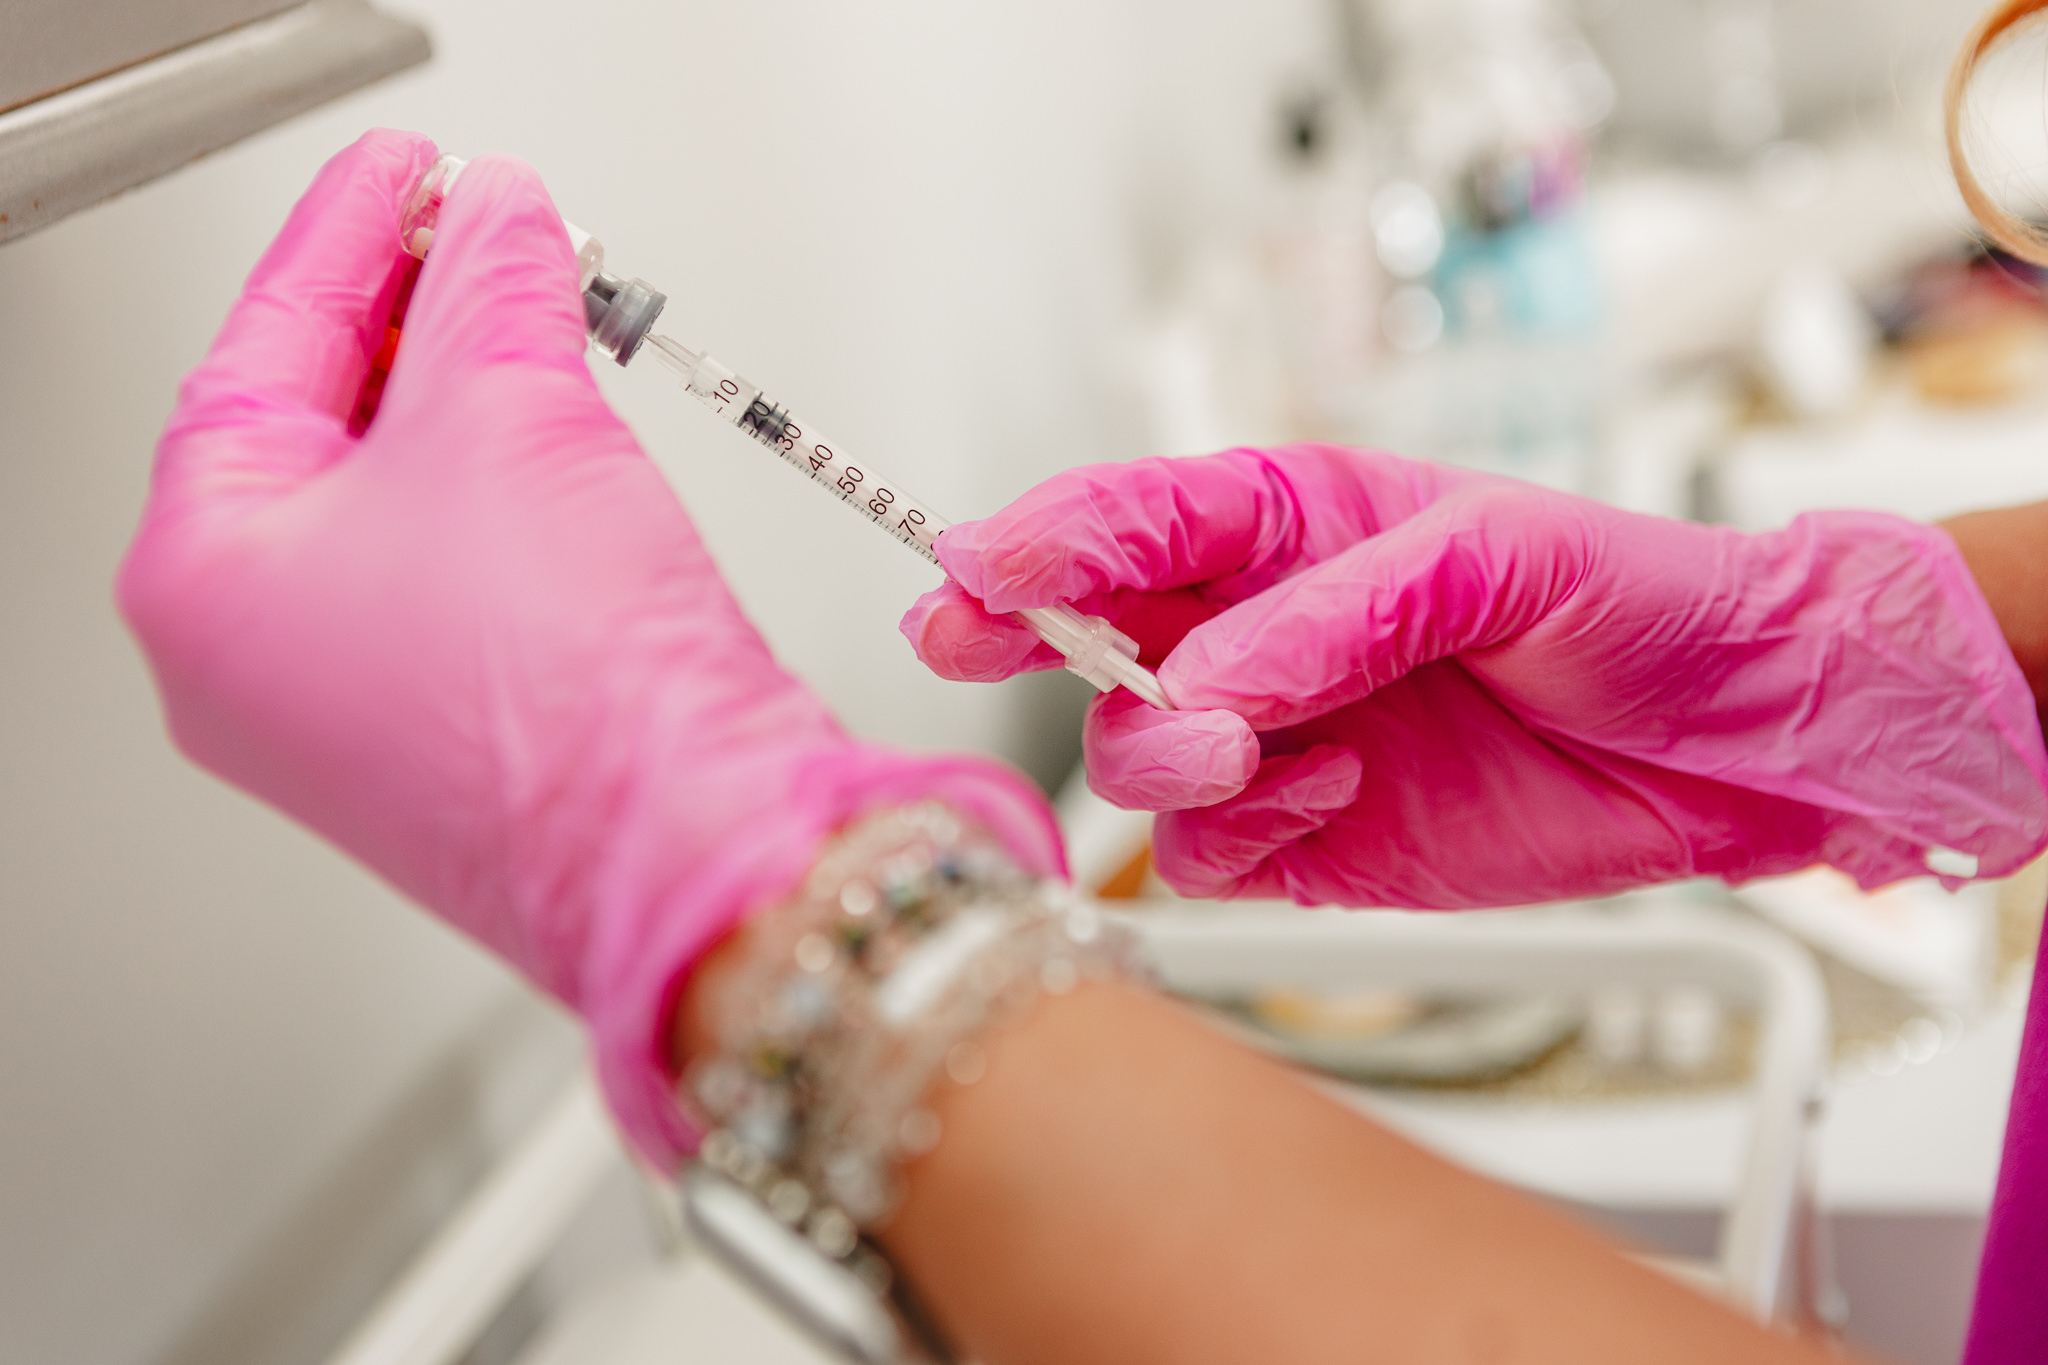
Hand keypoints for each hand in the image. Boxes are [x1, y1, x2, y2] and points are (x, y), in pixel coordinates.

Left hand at [118, 130, 1059, 1162]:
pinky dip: (504, 489)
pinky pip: (455, 572)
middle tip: (491, 231)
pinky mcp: (451, 737)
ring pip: (397, 504)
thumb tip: (500, 224)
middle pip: (321, 431)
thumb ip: (494, 288)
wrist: (699, 850)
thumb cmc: (574, 698)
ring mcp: (349, 713)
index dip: (349, 236)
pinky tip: (563, 437)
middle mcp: (255, 664)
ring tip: (547, 320)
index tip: (411, 172)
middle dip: (419, 317)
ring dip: (474, 400)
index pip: (263, 353)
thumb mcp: (514, 420)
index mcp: (204, 586)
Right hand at [904, 444, 2047, 905]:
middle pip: (1091, 638)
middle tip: (1007, 648)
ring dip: (1169, 757)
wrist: (1731, 741)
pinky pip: (1206, 855)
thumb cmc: (1635, 602)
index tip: (970, 563)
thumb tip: (1211, 673)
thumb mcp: (1503, 559)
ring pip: (1133, 757)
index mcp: (1293, 525)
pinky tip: (1334, 797)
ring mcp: (1273, 740)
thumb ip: (1345, 610)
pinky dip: (1242, 836)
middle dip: (1042, 642)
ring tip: (1269, 747)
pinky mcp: (1304, 842)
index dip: (1040, 537)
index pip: (1131, 514)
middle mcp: (1260, 630)